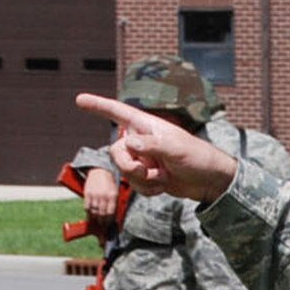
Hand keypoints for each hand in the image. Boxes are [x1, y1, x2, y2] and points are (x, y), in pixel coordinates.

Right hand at [75, 94, 237, 202]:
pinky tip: (163, 187)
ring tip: (163, 178)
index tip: (79, 100)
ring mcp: (144, 159)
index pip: (118, 113)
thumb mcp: (174, 148)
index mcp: (147, 126)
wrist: (209, 181)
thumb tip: (128, 142)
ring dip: (142, 180)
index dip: (98, 106)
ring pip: (124, 171)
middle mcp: (141, 141)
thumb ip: (150, 145)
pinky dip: (147, 189)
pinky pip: (134, 185)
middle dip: (130, 167)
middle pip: (116, 152)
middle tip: (150, 173)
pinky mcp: (148, 177)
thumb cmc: (196, 157)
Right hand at [82, 168, 120, 224]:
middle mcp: (103, 196)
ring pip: (94, 211)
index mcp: (112, 196)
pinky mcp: (87, 193)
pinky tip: (90, 215)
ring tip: (97, 221)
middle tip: (102, 225)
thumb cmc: (109, 183)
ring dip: (95, 218)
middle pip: (102, 213)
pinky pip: (87, 207)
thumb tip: (112, 217)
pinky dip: (88, 213)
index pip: (110, 213)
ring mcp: (95, 194)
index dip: (109, 221)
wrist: (100, 171)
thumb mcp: (115, 192)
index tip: (108, 225)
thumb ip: (114, 204)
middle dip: (102, 221)